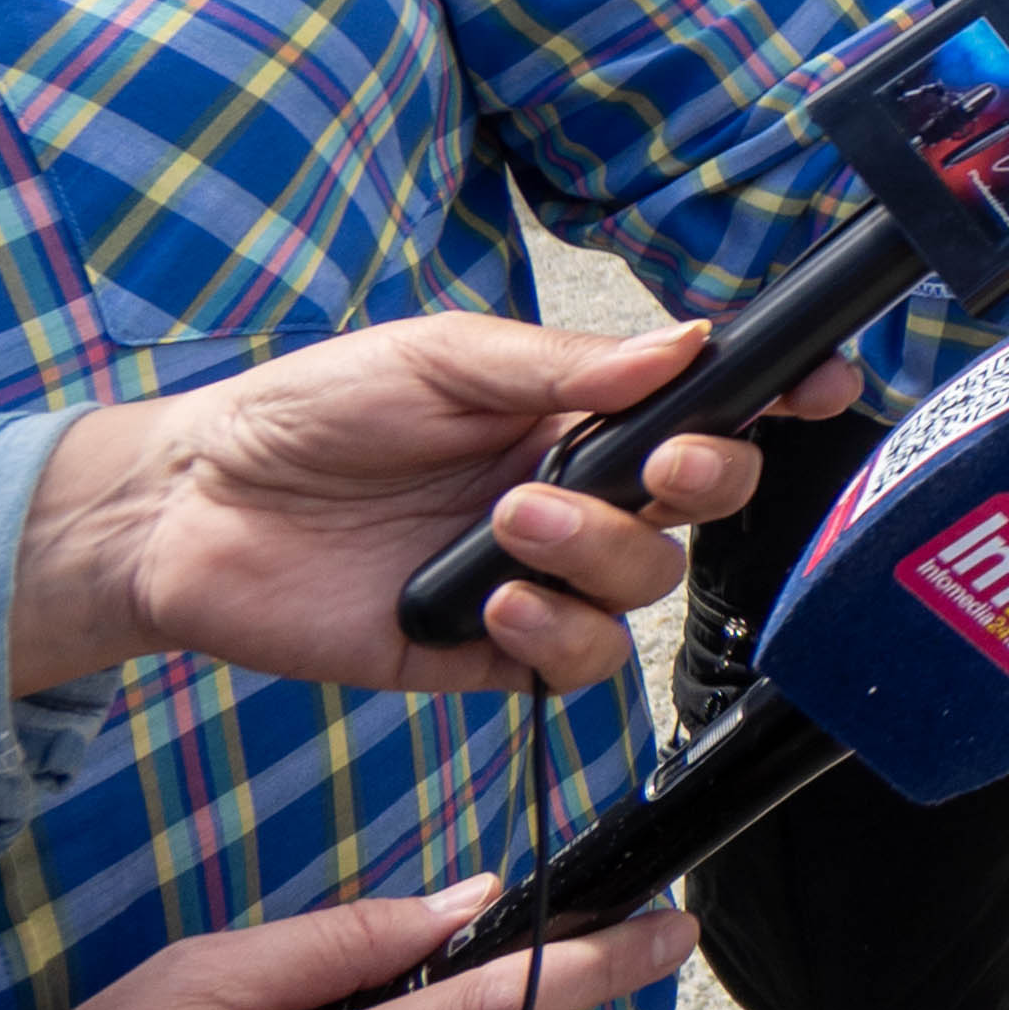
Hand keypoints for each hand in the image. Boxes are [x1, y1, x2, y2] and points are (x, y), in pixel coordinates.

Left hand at [10, 316, 851, 698]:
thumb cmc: (309, 413)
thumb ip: (563, 365)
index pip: (701, 409)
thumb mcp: (438, 358)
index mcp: (574, 414)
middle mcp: (574, 496)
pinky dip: (553, 630)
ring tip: (507, 523)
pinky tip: (490, 600)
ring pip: (646, 588)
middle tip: (651, 467)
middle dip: (706, 481)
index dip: (774, 398)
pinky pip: (574, 664)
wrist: (192, 510)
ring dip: (596, 553)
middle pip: (704, 505)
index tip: (816, 387)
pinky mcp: (488, 655)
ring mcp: (537, 578)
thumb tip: (685, 345)